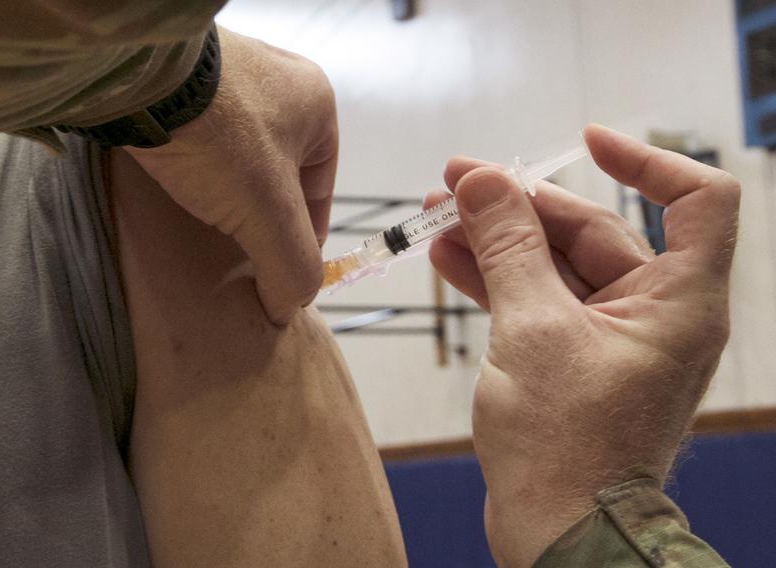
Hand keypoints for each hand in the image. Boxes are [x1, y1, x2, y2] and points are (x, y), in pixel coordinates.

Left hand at [124, 26, 336, 323]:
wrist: (140, 76)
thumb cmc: (224, 138)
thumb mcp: (270, 212)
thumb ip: (292, 265)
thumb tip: (291, 307)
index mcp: (317, 106)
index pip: (320, 190)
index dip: (303, 239)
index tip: (279, 272)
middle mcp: (278, 82)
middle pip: (277, 176)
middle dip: (261, 217)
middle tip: (239, 253)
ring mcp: (227, 77)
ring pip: (237, 158)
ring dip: (226, 194)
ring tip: (204, 227)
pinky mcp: (181, 82)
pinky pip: (200, 138)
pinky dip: (194, 168)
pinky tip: (178, 190)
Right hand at [427, 124, 738, 566]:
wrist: (559, 530)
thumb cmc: (567, 442)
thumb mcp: (533, 328)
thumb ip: (508, 247)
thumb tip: (481, 181)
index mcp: (677, 300)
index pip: (695, 202)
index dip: (645, 160)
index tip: (585, 142)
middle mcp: (652, 314)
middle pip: (593, 230)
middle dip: (521, 204)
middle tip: (457, 181)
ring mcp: (609, 339)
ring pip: (553, 266)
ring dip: (497, 240)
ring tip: (438, 216)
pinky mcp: (571, 361)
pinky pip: (536, 302)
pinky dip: (495, 280)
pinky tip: (448, 259)